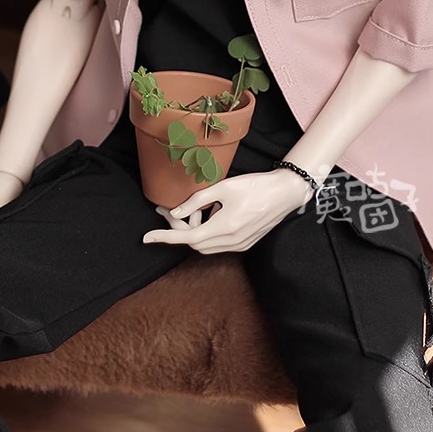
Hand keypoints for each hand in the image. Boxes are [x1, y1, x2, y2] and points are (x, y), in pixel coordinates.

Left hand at [142, 169, 310, 253]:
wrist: (285, 193)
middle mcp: (232, 242)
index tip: (147, 237)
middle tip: (169, 210)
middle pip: (195, 243)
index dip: (165, 237)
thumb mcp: (224, 187)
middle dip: (179, 229)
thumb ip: (197, 201)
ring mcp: (239, 245)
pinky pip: (218, 244)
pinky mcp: (244, 244)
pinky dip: (207, 233)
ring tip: (193, 211)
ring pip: (206, 245)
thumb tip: (175, 212)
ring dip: (194, 232)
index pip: (187, 238)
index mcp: (226, 227)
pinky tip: (211, 215)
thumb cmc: (256, 186)